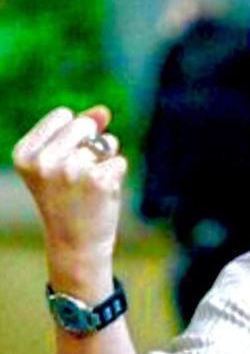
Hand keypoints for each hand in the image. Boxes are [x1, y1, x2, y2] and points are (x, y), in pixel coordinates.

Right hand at [12, 106, 126, 259]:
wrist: (76, 243)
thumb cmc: (70, 198)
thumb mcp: (64, 160)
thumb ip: (82, 130)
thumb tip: (104, 110)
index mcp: (25, 153)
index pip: (63, 114)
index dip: (73, 135)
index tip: (62, 162)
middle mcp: (44, 161)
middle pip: (84, 124)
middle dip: (91, 144)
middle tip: (79, 176)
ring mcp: (72, 170)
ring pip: (106, 143)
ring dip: (105, 161)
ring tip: (89, 187)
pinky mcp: (99, 180)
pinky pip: (120, 160)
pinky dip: (117, 174)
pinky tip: (102, 194)